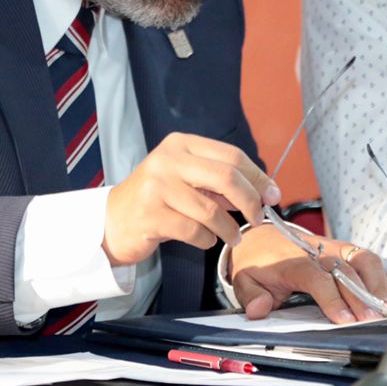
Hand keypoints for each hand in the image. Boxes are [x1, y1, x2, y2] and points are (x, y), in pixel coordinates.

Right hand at [103, 132, 278, 265]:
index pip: (232, 156)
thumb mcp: (188, 180)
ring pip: (212, 210)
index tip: (273, 195)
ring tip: (233, 237)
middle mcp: (168, 160)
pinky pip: (195, 231)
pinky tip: (205, 241)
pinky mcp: (150, 215)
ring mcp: (157, 186)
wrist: (113, 221)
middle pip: (227, 177)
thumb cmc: (159, 200)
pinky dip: (207, 240)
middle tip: (259, 218)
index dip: (258, 177)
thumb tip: (265, 191)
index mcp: (182, 144)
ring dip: (230, 229)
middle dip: (250, 201)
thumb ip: (221, 182)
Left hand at [229, 224, 386, 323]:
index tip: (345, 320)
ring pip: (362, 259)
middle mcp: (317, 251)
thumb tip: (260, 309)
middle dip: (361, 297)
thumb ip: (251, 296)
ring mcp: (333, 248)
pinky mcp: (344, 249)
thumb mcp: (244, 280)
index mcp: (293, 261)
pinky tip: (383, 298)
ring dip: (376, 284)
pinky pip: (366, 258)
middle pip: (346, 271)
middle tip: (372, 321)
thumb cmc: (257, 263)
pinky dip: (378, 277)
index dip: (333, 299)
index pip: (317, 278)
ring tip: (385, 310)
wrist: (262, 237)